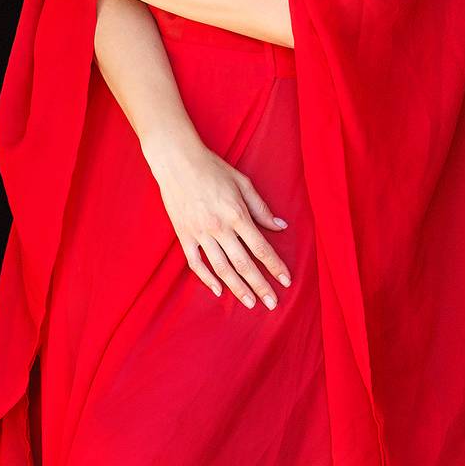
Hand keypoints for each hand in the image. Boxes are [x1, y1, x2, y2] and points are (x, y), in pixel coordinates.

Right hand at [143, 134, 292, 310]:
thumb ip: (261, 208)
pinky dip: (207, 279)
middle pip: (243, 264)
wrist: (177, 161)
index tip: (287, 281)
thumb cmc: (212, 168)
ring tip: (250, 303)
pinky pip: (196, 263)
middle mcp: (219, 228)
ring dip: (237, 288)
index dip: (275, 266)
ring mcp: (200, 233)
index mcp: (237, 214)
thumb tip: (280, 227)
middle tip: (272, 304)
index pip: (261, 247)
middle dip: (260, 285)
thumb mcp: (242, 182)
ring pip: (221, 268)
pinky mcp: (184, 235)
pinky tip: (218, 290)